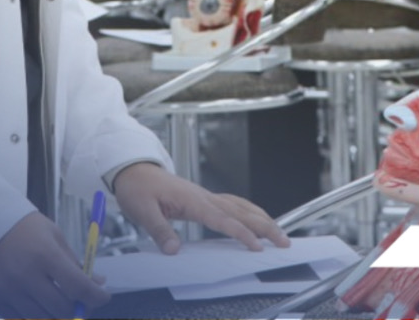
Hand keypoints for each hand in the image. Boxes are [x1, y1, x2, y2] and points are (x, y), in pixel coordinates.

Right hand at [0, 211, 107, 318]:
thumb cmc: (24, 228)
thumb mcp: (53, 236)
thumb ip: (75, 262)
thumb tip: (98, 284)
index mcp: (45, 255)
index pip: (78, 287)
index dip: (96, 297)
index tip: (103, 297)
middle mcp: (27, 277)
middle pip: (63, 309)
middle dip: (80, 309)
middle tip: (83, 302)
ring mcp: (10, 292)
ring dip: (60, 317)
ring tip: (64, 305)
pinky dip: (38, 318)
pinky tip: (43, 308)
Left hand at [111, 162, 289, 254]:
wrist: (133, 170)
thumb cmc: (138, 188)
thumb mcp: (142, 211)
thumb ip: (159, 230)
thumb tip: (174, 249)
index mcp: (192, 200)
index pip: (223, 219)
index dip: (242, 233)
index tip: (258, 246)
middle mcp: (204, 197)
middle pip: (241, 212)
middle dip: (265, 227)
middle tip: (284, 242)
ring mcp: (206, 197)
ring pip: (241, 207)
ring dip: (262, 219)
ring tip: (279, 233)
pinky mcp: (204, 199)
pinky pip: (233, 205)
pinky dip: (250, 213)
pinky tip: (257, 220)